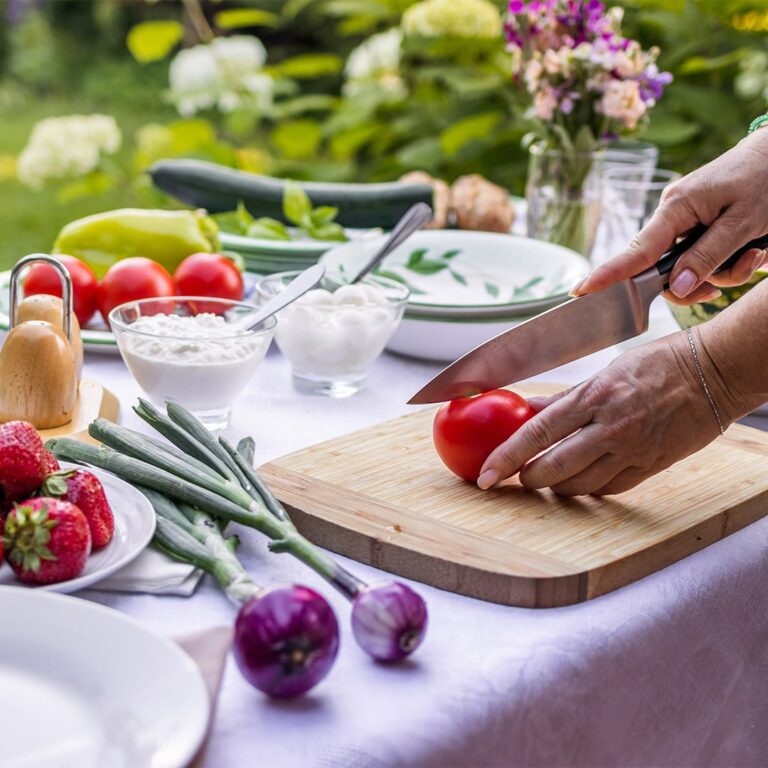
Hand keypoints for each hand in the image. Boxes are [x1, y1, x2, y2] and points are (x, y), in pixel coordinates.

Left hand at [477, 331, 731, 495]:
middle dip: (528, 478)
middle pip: (553, 467)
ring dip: (556, 486)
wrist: (716, 373)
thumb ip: (566, 396)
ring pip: (580, 485)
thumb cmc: (660, 363)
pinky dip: (589, 488)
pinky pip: (610, 489)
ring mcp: (633, 450)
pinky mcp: (652, 466)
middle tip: (518, 476)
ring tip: (548, 477)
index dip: (507, 457)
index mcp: (595, 396)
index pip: (537, 433)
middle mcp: (611, 426)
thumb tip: (528, 406)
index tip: (486, 475)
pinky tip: (581, 479)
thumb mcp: (607, 371)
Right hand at [572, 129, 767, 304]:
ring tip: (752, 255)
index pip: (637, 251)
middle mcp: (672, 215)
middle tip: (719, 290)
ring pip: (685, 268)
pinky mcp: (694, 225)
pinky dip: (723, 263)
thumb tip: (675, 288)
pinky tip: (748, 251)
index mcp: (676, 208)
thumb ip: (707, 257)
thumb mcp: (742, 224)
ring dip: (719, 273)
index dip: (609, 274)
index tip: (582, 290)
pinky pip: (698, 257)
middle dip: (692, 285)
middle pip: (661, 269)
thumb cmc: (764, 180)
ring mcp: (682, 221)